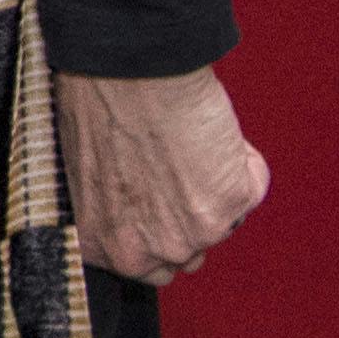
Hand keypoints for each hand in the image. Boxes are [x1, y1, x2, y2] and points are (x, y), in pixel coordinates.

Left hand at [59, 66, 269, 285]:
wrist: (128, 69)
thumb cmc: (95, 104)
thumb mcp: (87, 171)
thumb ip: (113, 208)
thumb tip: (139, 207)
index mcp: (101, 245)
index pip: (143, 268)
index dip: (155, 233)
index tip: (160, 206)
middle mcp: (147, 252)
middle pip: (186, 254)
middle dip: (189, 219)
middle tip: (181, 173)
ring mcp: (194, 233)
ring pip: (223, 221)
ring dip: (215, 185)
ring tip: (186, 140)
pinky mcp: (232, 204)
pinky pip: (251, 182)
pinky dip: (241, 157)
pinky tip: (207, 129)